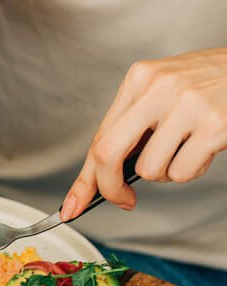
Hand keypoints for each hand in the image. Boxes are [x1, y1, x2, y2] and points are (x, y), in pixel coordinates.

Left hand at [62, 48, 226, 219]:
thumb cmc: (210, 84)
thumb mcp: (164, 90)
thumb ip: (135, 122)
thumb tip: (104, 173)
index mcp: (139, 79)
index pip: (99, 137)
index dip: (85, 178)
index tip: (73, 206)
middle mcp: (157, 89)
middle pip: (108, 153)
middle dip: (110, 187)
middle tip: (124, 199)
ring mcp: (186, 106)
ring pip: (150, 170)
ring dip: (167, 172)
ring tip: (187, 148)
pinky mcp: (215, 125)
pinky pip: (183, 171)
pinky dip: (192, 170)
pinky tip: (205, 148)